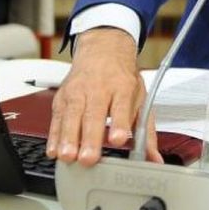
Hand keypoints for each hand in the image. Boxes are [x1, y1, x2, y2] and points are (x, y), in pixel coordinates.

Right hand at [46, 28, 162, 165]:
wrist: (103, 51)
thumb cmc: (122, 79)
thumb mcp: (141, 98)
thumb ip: (146, 132)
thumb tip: (154, 158)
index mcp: (123, 88)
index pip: (121, 106)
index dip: (120, 123)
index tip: (119, 139)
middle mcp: (99, 89)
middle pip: (94, 114)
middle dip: (90, 138)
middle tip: (89, 158)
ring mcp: (78, 92)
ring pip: (72, 116)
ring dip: (69, 138)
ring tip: (69, 157)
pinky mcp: (62, 98)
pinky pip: (57, 118)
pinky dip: (54, 135)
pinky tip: (54, 151)